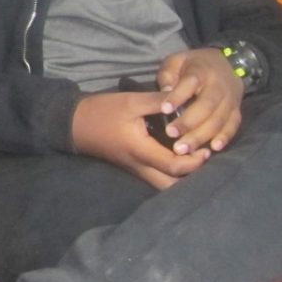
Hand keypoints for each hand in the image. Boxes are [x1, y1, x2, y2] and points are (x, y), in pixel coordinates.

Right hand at [72, 90, 208, 189]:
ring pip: (164, 185)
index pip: (175, 166)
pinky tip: (178, 156)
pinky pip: (157, 177)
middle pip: (171, 186)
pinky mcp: (132, 166)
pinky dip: (170, 172)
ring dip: (180, 177)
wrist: (75, 123)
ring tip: (192, 158)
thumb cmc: (102, 112)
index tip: (206, 148)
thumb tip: (183, 95)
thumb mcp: (130, 102)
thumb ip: (158, 101)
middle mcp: (140, 166)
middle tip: (202, 157)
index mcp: (142, 152)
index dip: (195, 161)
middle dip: (191, 177)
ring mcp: (136, 169)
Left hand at [157, 48, 244, 154]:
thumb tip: (164, 93)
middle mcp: (219, 86)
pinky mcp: (237, 110)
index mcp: (201, 70)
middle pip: (206, 106)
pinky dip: (225, 137)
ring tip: (184, 148)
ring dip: (202, 136)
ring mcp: (230, 99)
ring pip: (218, 120)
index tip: (164, 110)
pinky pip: (233, 125)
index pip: (190, 83)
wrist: (227, 63)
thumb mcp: (176, 61)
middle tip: (171, 135)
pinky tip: (213, 148)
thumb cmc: (193, 65)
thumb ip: (168, 75)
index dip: (178, 96)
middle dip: (188, 123)